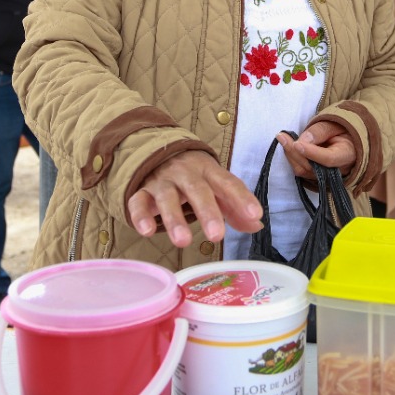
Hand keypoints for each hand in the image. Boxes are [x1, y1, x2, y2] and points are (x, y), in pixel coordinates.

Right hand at [128, 150, 263, 247]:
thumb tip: (256, 226)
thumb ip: (234, 207)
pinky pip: (138, 202)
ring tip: (184, 242)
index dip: (242, 198)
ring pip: (167, 197)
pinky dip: (141, 215)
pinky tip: (147, 231)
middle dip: (208, 212)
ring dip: (175, 219)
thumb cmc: (194, 177)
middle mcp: (185, 173)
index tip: (254, 215)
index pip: (228, 183)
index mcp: (209, 171)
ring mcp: (162, 181)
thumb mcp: (216, 187)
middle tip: (217, 236)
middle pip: (197, 190)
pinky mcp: (141, 191)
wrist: (159, 153)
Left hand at [277, 121, 355, 179]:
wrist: (347, 141)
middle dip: (295, 152)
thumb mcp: (335, 125)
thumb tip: (303, 140)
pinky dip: (292, 158)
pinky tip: (287, 145)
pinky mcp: (315, 177)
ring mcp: (326, 177)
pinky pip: (301, 171)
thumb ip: (320, 131)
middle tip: (282, 136)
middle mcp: (337, 170)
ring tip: (282, 138)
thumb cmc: (342, 131)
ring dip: (290, 155)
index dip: (312, 153)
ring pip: (304, 171)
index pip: (328, 159)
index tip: (297, 144)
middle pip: (312, 166)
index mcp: (347, 155)